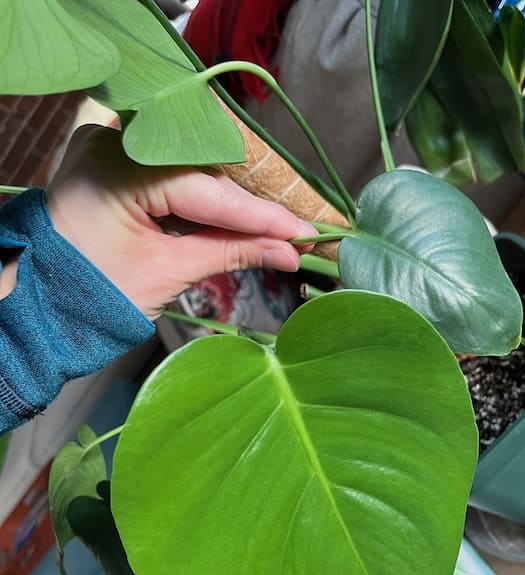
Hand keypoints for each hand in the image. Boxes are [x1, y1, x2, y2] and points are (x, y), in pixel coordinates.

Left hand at [46, 125, 314, 317]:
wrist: (40, 301)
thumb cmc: (94, 293)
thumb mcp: (168, 273)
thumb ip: (231, 254)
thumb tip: (287, 254)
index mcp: (117, 167)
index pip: (208, 190)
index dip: (259, 216)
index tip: (302, 233)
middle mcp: (112, 141)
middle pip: (203, 173)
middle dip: (247, 207)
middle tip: (294, 232)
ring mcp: (110, 145)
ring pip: (191, 171)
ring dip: (228, 202)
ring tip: (273, 230)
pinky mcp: (113, 159)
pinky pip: (171, 173)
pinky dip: (201, 197)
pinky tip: (234, 217)